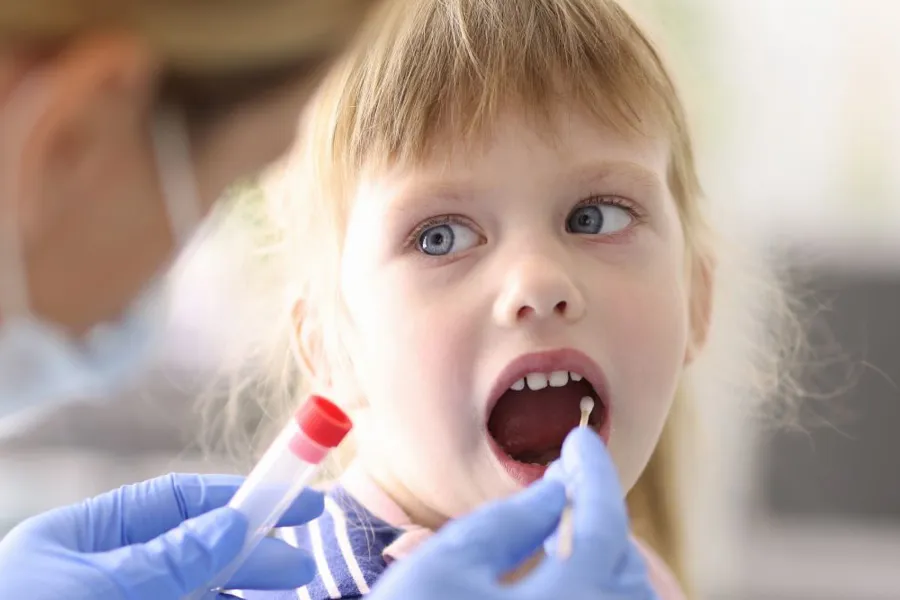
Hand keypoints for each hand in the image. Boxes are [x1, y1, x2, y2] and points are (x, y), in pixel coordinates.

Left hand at [0, 473, 323, 598]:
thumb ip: (169, 558)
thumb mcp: (96, 589)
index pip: (169, 503)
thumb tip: (234, 523)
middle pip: (192, 553)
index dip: (232, 497)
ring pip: (195, 596)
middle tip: (302, 565)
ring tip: (285, 598)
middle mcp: (101, 576)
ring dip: (240, 595)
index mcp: (80, 541)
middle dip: (248, 557)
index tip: (287, 500)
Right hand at [367, 427, 657, 598]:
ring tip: (558, 532)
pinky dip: (593, 590)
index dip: (593, 471)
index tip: (578, 438)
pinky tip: (555, 578)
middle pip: (624, 565)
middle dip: (599, 515)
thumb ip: (509, 521)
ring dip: (600, 558)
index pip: (604, 522)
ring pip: (624, 598)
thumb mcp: (448, 563)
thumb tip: (555, 490)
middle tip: (564, 481)